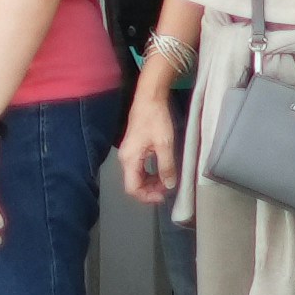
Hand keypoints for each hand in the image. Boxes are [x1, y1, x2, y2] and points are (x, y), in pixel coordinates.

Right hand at [118, 88, 179, 204]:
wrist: (149, 98)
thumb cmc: (155, 119)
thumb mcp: (164, 144)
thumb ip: (166, 167)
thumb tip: (169, 185)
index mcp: (129, 159)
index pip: (132, 188)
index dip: (147, 196)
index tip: (163, 196)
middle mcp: (125, 158)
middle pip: (134, 184)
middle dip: (150, 190)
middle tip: (168, 188)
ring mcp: (129, 153)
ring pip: (137, 176)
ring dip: (151, 182)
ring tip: (167, 180)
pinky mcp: (134, 148)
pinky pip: (139, 168)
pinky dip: (150, 173)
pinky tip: (161, 171)